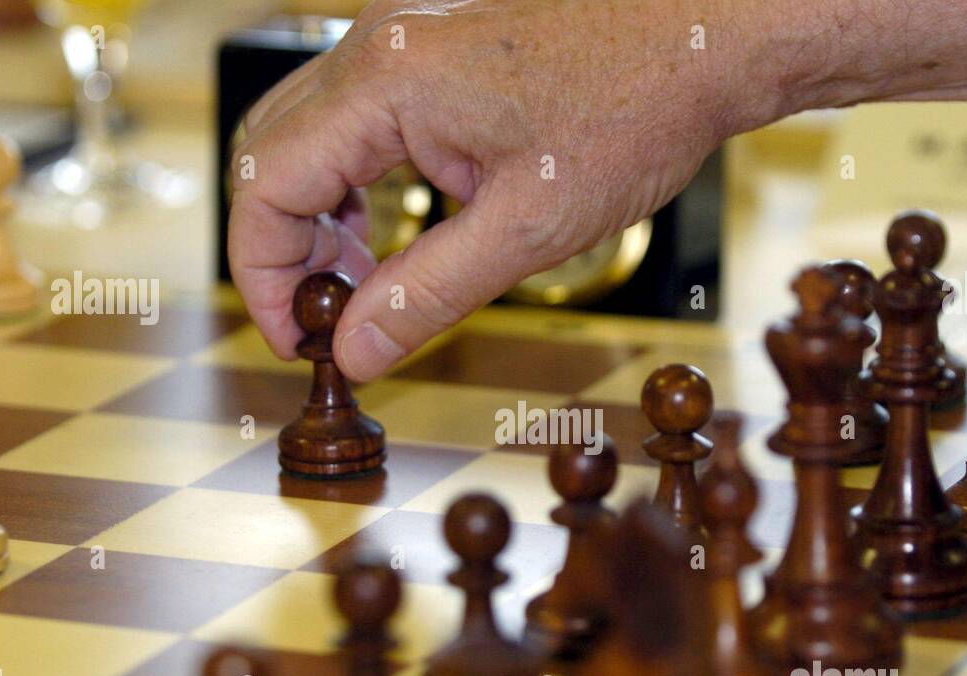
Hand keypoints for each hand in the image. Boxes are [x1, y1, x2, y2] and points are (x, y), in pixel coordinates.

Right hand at [228, 0, 743, 380]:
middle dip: (282, 249)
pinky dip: (350, 180)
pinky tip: (387, 229)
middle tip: (324, 319)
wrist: (703, 33)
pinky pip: (352, 116)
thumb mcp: (528, 228)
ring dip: (314, 215)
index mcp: (387, 81)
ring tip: (359, 284)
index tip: (297, 338)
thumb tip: (355, 350)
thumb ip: (427, 294)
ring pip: (305, 133)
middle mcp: (377, 43)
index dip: (263, 275)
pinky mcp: (428, 44)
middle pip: (269, 153)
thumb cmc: (637, 109)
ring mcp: (401, 35)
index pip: (263, 184)